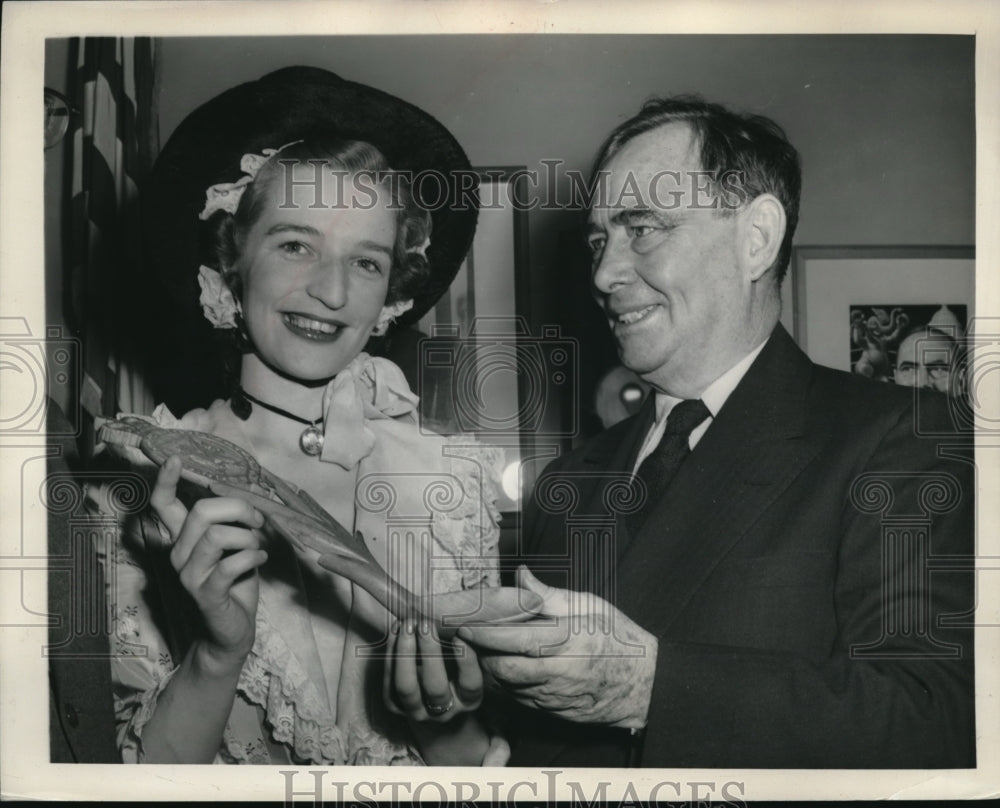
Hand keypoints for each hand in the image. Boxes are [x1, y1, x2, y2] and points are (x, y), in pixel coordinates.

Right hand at [150, 455, 266, 665]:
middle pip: (202, 512)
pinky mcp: (206, 593)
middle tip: (257, 522)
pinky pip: (231, 563)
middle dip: (238, 508)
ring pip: (217, 535)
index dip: (166, 481)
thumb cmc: (236, 582)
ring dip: (248, 536)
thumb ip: (234, 521)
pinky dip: (254, 556)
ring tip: (258, 546)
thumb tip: (249, 496)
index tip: (175, 459)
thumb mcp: (236, 545)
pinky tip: (261, 559)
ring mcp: (189, 574)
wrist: (231, 630)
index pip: (163, 505)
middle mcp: (179, 554)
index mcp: (184, 538)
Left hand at [383, 617, 484, 722]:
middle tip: (426, 625)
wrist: (431, 700)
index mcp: (467, 700)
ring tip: (408, 625)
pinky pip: (389, 681)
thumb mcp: (469, 664)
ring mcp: (416, 710)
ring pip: (407, 687)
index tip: (459, 635)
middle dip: (430, 653)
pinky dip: (391, 652)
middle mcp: (443, 710)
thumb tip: (464, 625)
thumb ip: (471, 648)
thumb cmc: (458, 671)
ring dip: (405, 653)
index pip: (470, 684)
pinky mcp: (394, 705)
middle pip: (435, 687)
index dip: (465, 661)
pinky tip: (396, 629)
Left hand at [456, 566, 656, 729]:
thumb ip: (549, 595)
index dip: (483, 632)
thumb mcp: (589, 606)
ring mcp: (555, 696)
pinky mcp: (554, 712)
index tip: (463, 621)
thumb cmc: (619, 638)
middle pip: (502, 667)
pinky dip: (507, 684)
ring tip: (484, 648)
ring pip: (507, 686)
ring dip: (491, 669)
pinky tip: (507, 667)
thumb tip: (521, 576)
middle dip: (481, 653)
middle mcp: (558, 672)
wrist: (645, 684)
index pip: (513, 638)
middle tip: (469, 635)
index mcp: (566, 640)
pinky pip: (520, 699)